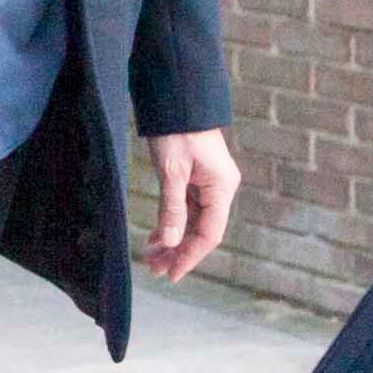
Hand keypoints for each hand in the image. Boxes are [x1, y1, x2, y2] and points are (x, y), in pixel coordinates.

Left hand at [143, 129, 240, 280]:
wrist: (178, 98)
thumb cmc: (176, 130)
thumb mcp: (171, 170)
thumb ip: (173, 208)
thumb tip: (171, 242)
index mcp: (221, 188)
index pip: (209, 233)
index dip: (190, 256)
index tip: (172, 274)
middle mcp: (220, 188)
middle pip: (201, 230)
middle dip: (178, 252)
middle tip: (154, 270)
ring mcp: (209, 184)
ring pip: (193, 222)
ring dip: (173, 240)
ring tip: (150, 259)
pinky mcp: (197, 178)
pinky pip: (187, 209)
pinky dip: (172, 223)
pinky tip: (155, 238)